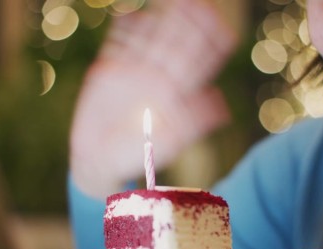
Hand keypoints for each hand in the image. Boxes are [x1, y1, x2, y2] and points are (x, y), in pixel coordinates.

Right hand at [70, 0, 237, 198]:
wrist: (99, 159)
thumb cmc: (135, 155)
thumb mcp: (169, 143)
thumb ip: (193, 124)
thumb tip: (223, 109)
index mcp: (176, 94)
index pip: (198, 63)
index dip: (210, 44)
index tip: (222, 25)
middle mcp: (157, 79)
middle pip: (176, 43)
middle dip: (186, 22)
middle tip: (197, 1)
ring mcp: (133, 72)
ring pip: (149, 39)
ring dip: (157, 19)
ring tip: (170, 1)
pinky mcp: (108, 71)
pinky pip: (117, 44)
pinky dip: (122, 30)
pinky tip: (128, 14)